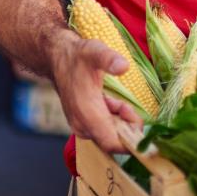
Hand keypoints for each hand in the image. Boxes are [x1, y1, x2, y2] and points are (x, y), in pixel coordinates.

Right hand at [49, 29, 141, 153]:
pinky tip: (108, 101)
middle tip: (124, 104)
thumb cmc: (78, 56)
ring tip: (113, 99)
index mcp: (87, 114)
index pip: (112, 143)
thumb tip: (123, 67)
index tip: (138, 119)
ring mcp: (81, 127)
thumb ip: (109, 59)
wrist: (58, 59)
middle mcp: (82, 126)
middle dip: (127, 125)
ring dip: (120, 120)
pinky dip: (113, 118)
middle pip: (114, 141)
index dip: (131, 139)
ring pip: (110, 134)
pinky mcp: (82, 124)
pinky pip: (104, 129)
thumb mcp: (96, 52)